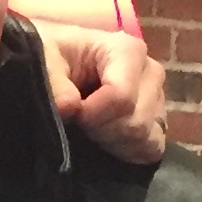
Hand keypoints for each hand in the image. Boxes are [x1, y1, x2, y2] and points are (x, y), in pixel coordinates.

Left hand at [38, 28, 167, 166]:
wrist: (57, 65)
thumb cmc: (53, 58)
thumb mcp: (44, 61)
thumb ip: (54, 83)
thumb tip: (70, 108)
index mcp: (127, 50)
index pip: (121, 98)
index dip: (92, 115)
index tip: (72, 112)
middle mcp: (150, 71)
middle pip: (136, 121)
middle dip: (102, 130)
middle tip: (79, 122)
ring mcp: (157, 97)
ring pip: (145, 137)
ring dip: (113, 142)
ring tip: (90, 129)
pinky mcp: (156, 120)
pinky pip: (153, 148)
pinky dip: (129, 151)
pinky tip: (106, 142)